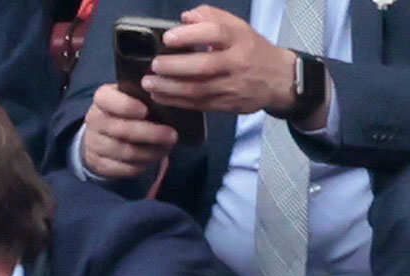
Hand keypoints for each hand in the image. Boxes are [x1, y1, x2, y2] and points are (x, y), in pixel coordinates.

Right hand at [82, 83, 177, 177]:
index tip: (145, 111)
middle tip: (172, 136)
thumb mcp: (134, 98)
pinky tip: (152, 159)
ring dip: (149, 152)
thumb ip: (146, 98)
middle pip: (121, 129)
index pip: (108, 99)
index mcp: (102, 98)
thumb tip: (167, 105)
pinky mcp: (97, 162)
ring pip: (124, 151)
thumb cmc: (129, 111)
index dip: (126, 106)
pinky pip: (121, 168)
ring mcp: (93, 142)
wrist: (107, 134)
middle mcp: (94, 119)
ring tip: (166, 149)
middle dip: (150, 133)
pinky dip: (140, 165)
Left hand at [143, 5, 298, 115]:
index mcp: (241, 39)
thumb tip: (185, 17)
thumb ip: (212, 18)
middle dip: (174, 67)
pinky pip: (197, 104)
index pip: (216, 33)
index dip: (190, 34)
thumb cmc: (252, 50)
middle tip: (155, 64)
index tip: (167, 38)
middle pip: (203, 66)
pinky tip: (159, 96)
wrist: (279, 79)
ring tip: (149, 82)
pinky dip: (175, 101)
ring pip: (197, 89)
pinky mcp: (227, 105)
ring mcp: (232, 86)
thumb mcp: (238, 28)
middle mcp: (238, 63)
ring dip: (169, 88)